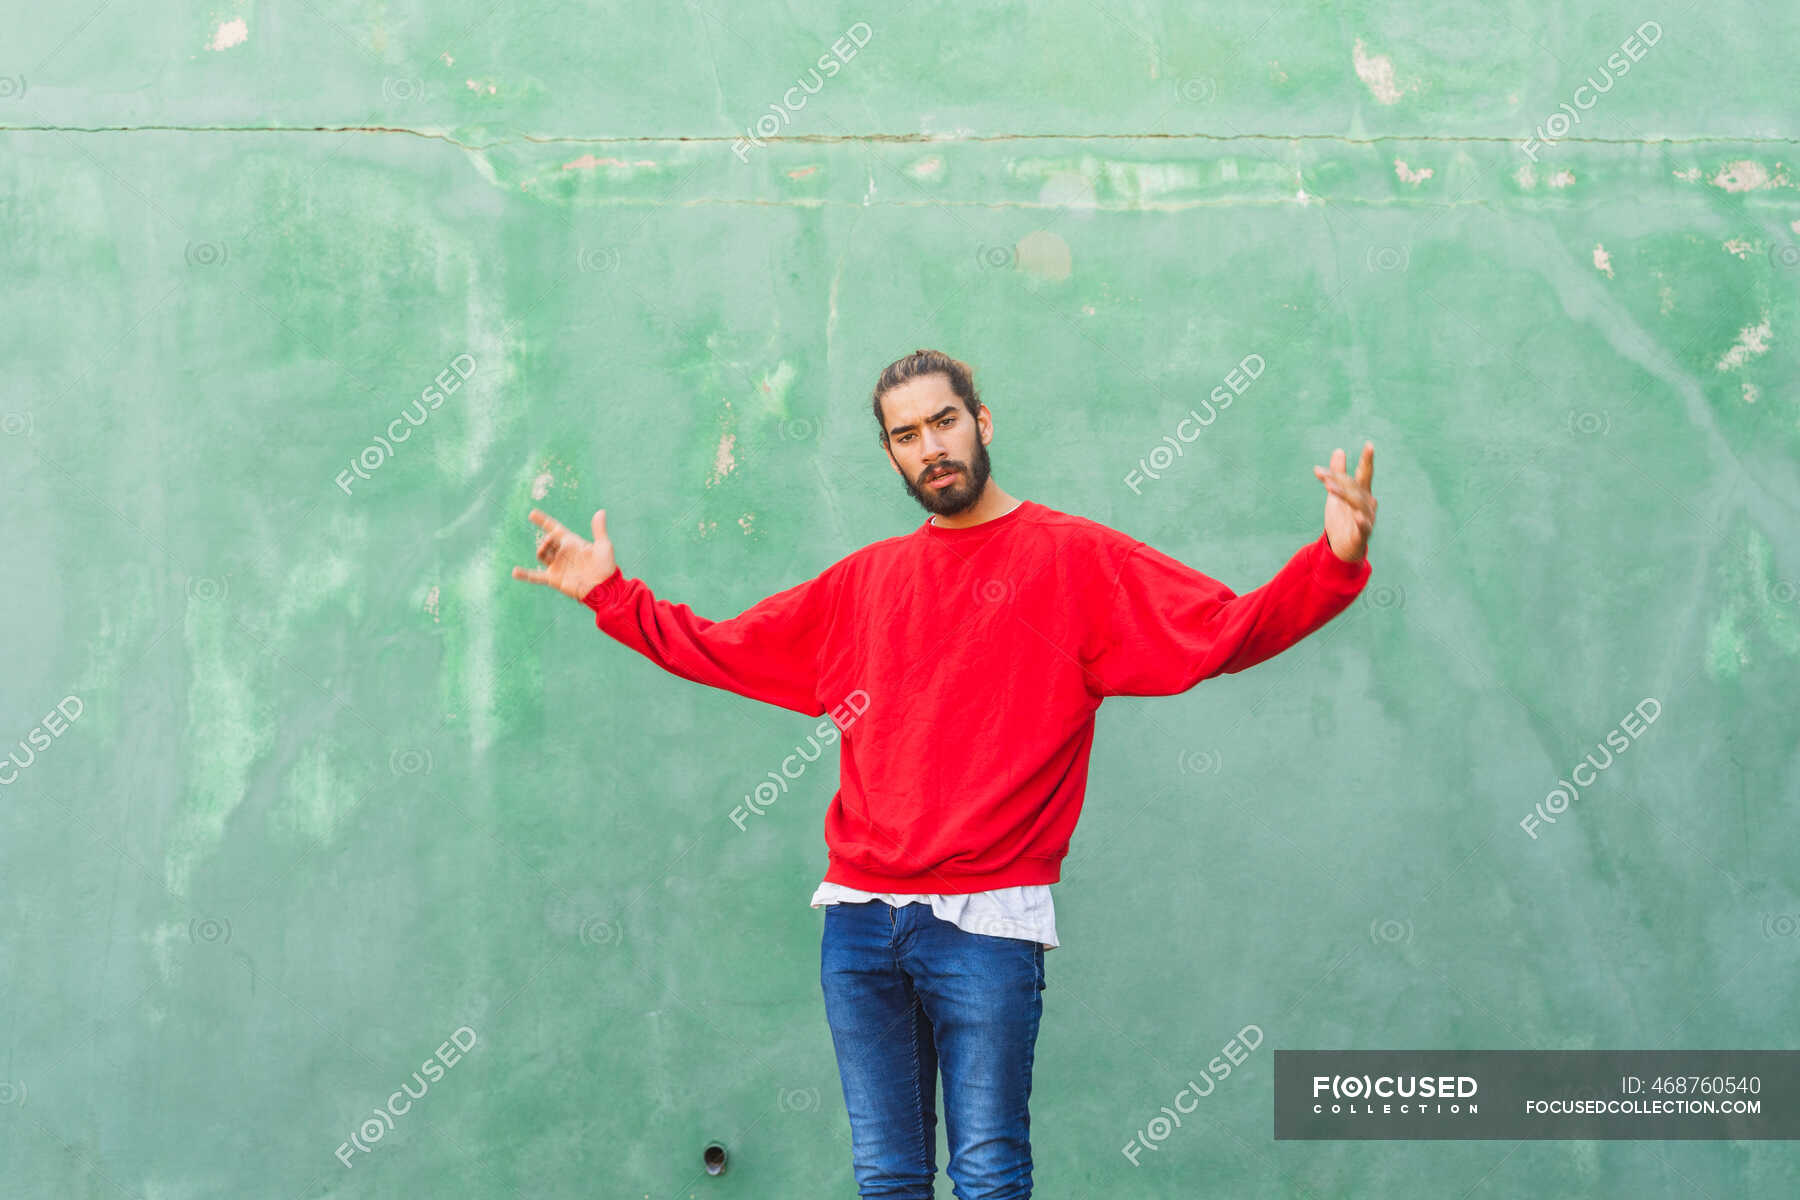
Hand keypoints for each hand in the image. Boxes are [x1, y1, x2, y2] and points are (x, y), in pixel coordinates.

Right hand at [511, 508, 617, 599]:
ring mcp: (557, 566)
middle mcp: (562, 553)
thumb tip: (601, 511)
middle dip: (547, 540)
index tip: (532, 514)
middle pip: (547, 541)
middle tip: (550, 540)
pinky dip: (525, 574)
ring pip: (541, 554)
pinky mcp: (553, 579)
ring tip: (545, 548)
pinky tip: (514, 572)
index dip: (543, 521)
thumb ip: (599, 529)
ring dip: (542, 549)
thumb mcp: (603, 545)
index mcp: (572, 542)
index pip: (554, 528)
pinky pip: (535, 576)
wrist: (603, 588)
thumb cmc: (606, 566)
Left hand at [1313, 442, 1375, 562]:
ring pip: (1357, 504)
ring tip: (1329, 487)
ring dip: (1343, 494)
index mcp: (1362, 493)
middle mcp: (1367, 504)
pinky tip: (1358, 517)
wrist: (1342, 548)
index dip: (1367, 460)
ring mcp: (1366, 519)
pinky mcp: (1362, 535)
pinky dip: (1362, 523)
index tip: (1369, 444)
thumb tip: (1339, 450)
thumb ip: (1338, 473)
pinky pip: (1364, 527)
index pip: (1364, 474)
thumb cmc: (1342, 518)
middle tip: (1322, 474)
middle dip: (1340, 479)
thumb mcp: (1337, 493)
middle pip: (1354, 487)